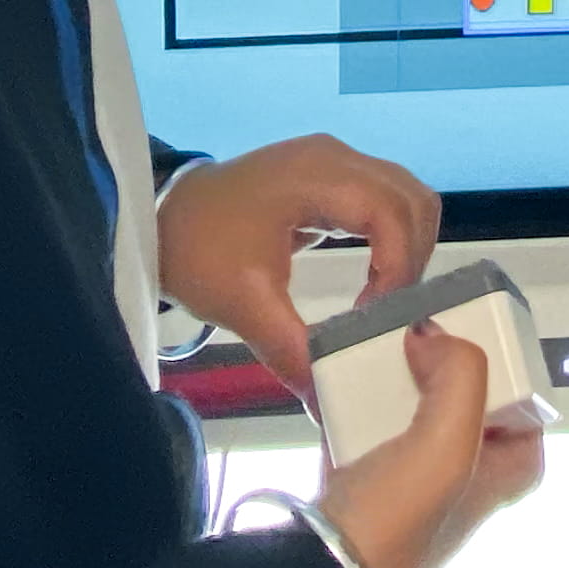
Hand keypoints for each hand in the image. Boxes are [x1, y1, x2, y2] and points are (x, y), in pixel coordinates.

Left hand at [155, 135, 438, 394]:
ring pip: (405, 198)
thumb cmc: (199, 252)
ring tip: (384, 299)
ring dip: (408, 248)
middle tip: (390, 312)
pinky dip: (392, 239)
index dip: (398, 269)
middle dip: (411, 260)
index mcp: (318, 175)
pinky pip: (384, 200)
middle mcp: (336, 157)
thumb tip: (326, 409)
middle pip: (411, 201)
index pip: (391, 214)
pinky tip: (373, 279)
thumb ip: (292, 352)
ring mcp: (333, 162)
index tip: (376, 317)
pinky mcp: (329, 176)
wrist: (156, 219)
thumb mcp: (244, 305)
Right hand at [313, 323, 545, 567]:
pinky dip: (350, 400)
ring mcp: (407, 488)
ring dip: (394, 378)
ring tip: (374, 340)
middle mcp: (459, 483)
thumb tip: (433, 336)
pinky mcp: (358, 488)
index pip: (526, 414)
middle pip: (464, 407)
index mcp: (499, 479)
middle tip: (415, 329)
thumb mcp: (449, 444)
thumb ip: (460, 376)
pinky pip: (361, 428)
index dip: (509, 372)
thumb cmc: (398, 518)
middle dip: (442, 365)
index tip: (477, 336)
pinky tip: (334, 373)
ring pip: (410, 414)